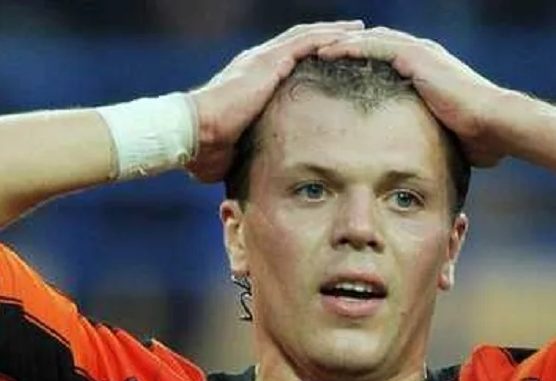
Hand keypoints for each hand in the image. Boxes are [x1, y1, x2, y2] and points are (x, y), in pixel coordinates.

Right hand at [187, 20, 363, 182]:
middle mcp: (258, 64)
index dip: (310, 57)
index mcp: (252, 81)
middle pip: (300, 43)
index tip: (332, 58)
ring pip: (306, 37)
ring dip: (334, 33)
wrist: (196, 134)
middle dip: (327, 39)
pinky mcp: (268, 62)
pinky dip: (328, 37)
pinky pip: (305, 42)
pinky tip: (349, 35)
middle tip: (354, 36)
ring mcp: (263, 60)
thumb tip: (256, 176)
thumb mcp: (237, 149)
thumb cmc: (209, 149)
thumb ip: (250, 151)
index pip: (287, 62)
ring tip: (360, 30)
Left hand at [316, 27, 509, 166]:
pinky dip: (352, 46)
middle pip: (374, 43)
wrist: (495, 126)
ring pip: (370, 39)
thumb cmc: (479, 138)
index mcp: (428, 70)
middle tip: (318, 54)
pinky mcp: (417, 57)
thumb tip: (422, 162)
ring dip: (342, 42)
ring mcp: (420, 53)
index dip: (361, 60)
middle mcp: (423, 55)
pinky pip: (375, 46)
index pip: (387, 57)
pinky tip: (330, 51)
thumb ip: (430, 137)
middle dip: (347, 46)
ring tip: (315, 49)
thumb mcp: (446, 134)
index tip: (336, 69)